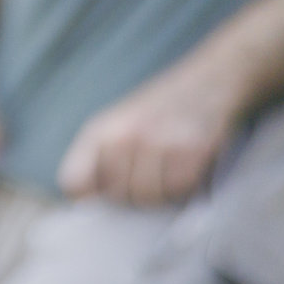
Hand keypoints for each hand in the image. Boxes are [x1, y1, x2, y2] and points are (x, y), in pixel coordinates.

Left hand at [57, 59, 247, 205]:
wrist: (209, 79)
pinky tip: (187, 167)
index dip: (89, 197)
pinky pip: (178, 189)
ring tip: (168, 173)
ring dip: (160, 194)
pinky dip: (185, 186)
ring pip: (147, 197)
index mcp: (98, 132)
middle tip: (149, 178)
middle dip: (132, 196)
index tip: (105, 195)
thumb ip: (96, 161)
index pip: (74, 183)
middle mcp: (123, 136)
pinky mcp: (190, 149)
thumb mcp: (115, 127)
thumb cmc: (158, 113)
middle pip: (116, 197)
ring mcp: (157, 142)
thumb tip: (85, 204)